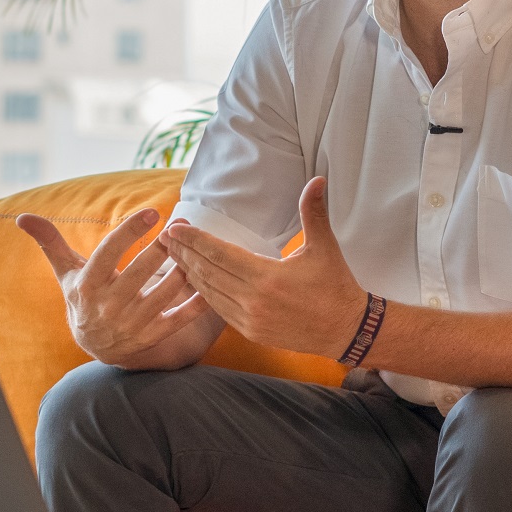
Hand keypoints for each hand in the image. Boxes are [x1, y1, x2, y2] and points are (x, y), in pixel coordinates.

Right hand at [18, 208, 210, 366]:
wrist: (96, 346)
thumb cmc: (83, 297)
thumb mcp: (66, 271)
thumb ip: (50, 242)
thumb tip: (21, 216)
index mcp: (88, 285)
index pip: (109, 252)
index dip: (130, 231)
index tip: (152, 212)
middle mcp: (108, 306)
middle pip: (140, 272)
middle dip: (163, 246)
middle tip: (182, 225)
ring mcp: (132, 324)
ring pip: (164, 293)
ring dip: (183, 270)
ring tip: (195, 248)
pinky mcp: (152, 337)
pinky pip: (179, 319)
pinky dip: (197, 303)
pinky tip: (209, 283)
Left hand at [161, 176, 367, 358]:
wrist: (346, 329)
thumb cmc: (336, 286)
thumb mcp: (324, 247)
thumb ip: (313, 213)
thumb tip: (316, 179)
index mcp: (268, 277)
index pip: (220, 255)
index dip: (195, 241)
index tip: (174, 228)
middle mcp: (254, 301)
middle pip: (208, 273)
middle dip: (184, 254)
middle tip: (165, 237)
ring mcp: (250, 320)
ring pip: (209, 293)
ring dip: (189, 273)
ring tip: (173, 256)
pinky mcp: (251, 332)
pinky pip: (219, 310)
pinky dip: (204, 294)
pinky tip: (194, 281)